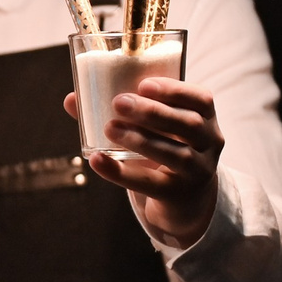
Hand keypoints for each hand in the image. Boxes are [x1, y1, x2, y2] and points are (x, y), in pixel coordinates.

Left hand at [64, 77, 220, 245]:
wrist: (183, 199)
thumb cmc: (163, 150)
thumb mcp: (152, 130)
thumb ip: (117, 113)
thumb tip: (72, 99)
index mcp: (206, 119)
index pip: (201, 100)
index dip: (175, 90)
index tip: (144, 83)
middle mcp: (210, 143)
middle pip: (189, 125)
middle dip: (153, 112)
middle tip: (119, 103)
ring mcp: (198, 171)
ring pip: (175, 154)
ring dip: (140, 140)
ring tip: (110, 129)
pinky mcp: (178, 195)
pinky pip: (151, 184)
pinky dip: (121, 173)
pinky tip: (98, 161)